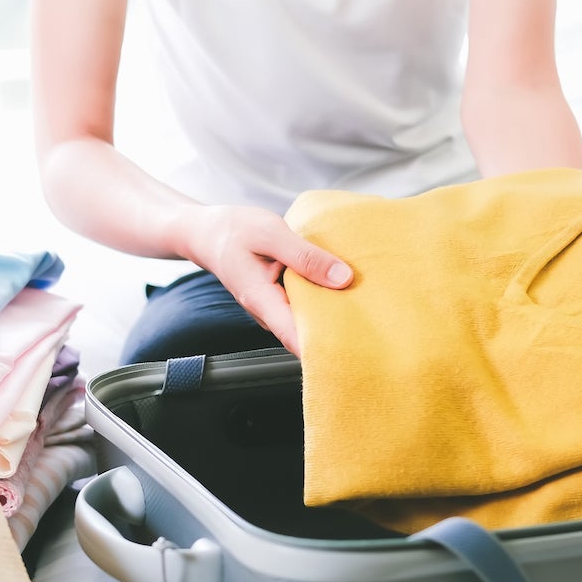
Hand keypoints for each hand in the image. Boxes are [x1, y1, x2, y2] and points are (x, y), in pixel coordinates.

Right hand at [174, 204, 352, 355]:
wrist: (207, 232)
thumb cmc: (234, 231)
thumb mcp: (272, 233)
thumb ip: (307, 256)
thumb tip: (343, 278)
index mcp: (264, 301)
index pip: (299, 340)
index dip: (327, 350)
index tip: (357, 349)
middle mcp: (269, 313)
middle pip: (308, 337)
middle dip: (338, 335)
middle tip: (374, 328)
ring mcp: (274, 309)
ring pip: (308, 324)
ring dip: (333, 318)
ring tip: (367, 309)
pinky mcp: (279, 301)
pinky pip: (305, 309)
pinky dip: (324, 302)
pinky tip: (344, 292)